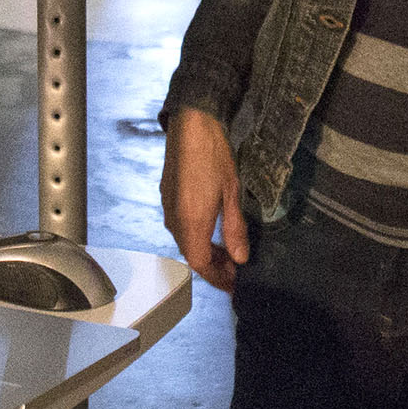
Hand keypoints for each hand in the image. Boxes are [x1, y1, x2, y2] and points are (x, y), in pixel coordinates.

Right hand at [160, 107, 248, 290]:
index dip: (217, 278)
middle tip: (235, 270)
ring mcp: (168, 208)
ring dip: (204, 252)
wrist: (191, 124)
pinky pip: (179, 227)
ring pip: (185, 242)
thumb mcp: (232, 193)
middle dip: (213, 267)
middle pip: (191, 255)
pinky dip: (195, 236)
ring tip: (226, 253)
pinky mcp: (166, 197)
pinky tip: (210, 230)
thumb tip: (241, 258)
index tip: (234, 285)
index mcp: (191, 223)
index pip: (201, 264)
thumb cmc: (215, 156)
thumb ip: (235, 229)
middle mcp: (175, 220)